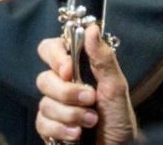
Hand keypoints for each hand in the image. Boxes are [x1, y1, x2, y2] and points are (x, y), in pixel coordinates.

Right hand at [35, 24, 137, 144]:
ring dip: (71, 114)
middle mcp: (62, 85)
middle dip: (68, 93)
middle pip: (44, 78)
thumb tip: (92, 28)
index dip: (55, 57)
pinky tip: (77, 135)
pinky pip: (42, 123)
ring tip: (92, 121)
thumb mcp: (116, 87)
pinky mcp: (50, 127)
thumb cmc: (120, 118)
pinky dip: (61, 129)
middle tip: (90, 99)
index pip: (50, 49)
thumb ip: (103, 58)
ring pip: (44, 103)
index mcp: (76, 68)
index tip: (69, 70)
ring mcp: (54, 106)